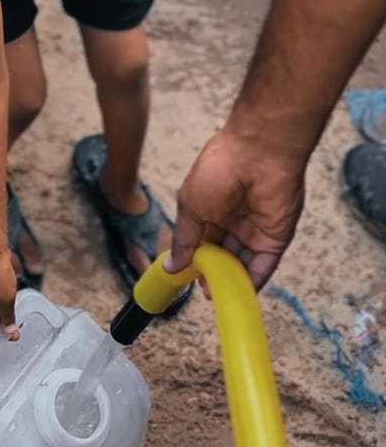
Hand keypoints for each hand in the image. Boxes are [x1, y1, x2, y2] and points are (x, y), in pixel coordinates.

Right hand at [167, 125, 305, 290]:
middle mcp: (233, 219)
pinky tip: (239, 291)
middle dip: (211, 273)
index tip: (183, 275)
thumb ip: (184, 239)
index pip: (200, 241)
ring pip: (242, 263)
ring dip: (230, 280)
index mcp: (209, 208)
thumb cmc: (219, 170)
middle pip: (222, 254)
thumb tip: (171, 266)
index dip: (193, 258)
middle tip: (202, 288)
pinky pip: (264, 264)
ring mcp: (255, 229)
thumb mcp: (190, 206)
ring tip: (216, 292)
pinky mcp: (276, 237)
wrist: (259, 153)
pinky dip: (253, 280)